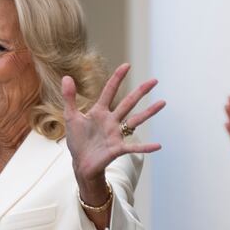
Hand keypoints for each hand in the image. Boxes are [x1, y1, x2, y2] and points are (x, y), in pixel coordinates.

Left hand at [64, 61, 163, 202]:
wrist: (81, 164)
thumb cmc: (78, 141)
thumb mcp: (71, 117)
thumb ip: (69, 98)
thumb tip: (66, 77)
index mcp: (100, 112)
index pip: (110, 91)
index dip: (118, 78)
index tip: (127, 65)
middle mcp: (112, 121)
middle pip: (129, 102)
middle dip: (141, 91)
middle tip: (154, 80)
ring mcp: (116, 134)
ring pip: (136, 120)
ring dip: (149, 112)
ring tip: (163, 103)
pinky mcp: (118, 148)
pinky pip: (134, 147)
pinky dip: (146, 147)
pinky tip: (158, 145)